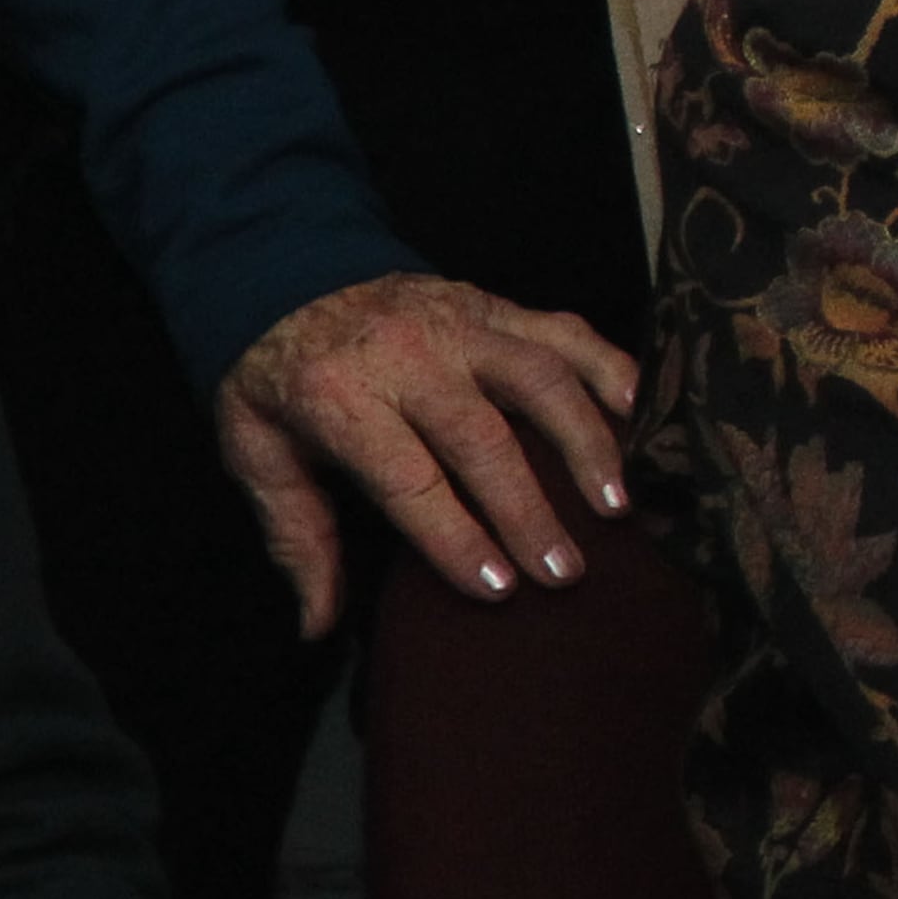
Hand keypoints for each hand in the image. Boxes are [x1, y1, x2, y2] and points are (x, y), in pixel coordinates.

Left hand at [213, 273, 642, 637]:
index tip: (498, 587)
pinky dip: (611, 368)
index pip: (408, 478)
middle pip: (483, 438)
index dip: (455, 535)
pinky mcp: (499, 304)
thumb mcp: (256, 457)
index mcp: (340, 398)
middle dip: (530, 509)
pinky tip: (640, 413)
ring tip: (617, 502)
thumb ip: (296, 538)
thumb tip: (319, 625)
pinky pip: (567, 331)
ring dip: (585, 442)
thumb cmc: (277, 380)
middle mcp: (409, 356)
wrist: (290, 273)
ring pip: (540, 378)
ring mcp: (462, 323)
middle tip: (567, 570)